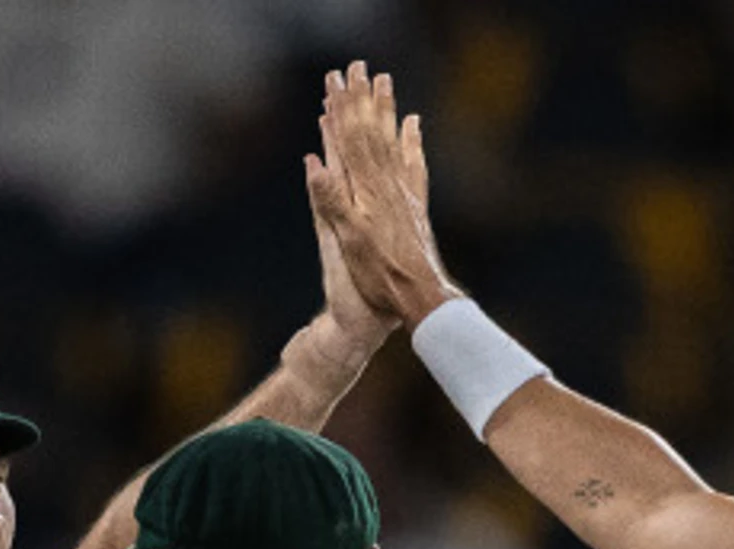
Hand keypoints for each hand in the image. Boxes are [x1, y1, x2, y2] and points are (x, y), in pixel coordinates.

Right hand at [306, 64, 454, 326]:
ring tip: (382, 81)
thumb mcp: (346, 240)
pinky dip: (410, 139)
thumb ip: (331, 200)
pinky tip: (412, 123)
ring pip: (391, 140)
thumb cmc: (379, 274)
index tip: (333, 81)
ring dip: (384, 109)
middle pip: (370, 132)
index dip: (340, 110)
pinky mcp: (416, 204)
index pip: (348, 140)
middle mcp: (386, 184)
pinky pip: (412, 162)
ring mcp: (404, 192)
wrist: (420, 295)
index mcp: (365, 191)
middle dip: (361, 99)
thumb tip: (313, 162)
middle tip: (356, 68)